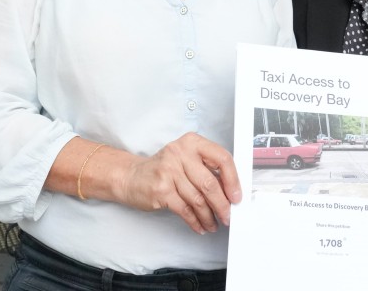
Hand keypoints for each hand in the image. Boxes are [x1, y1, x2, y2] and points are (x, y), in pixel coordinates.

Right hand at [118, 132, 241, 234]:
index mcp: (192, 142)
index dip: (233, 180)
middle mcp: (180, 153)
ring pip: (198, 199)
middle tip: (227, 215)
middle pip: (210, 183)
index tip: (236, 196)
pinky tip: (200, 225)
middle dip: (222, 204)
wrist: (131, 176)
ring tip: (213, 223)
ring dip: (209, 216)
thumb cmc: (163, 169)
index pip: (222, 158)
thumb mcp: (185, 159)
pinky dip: (195, 221)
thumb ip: (206, 169)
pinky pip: (185, 210)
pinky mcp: (161, 189)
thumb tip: (230, 191)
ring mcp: (169, 171)